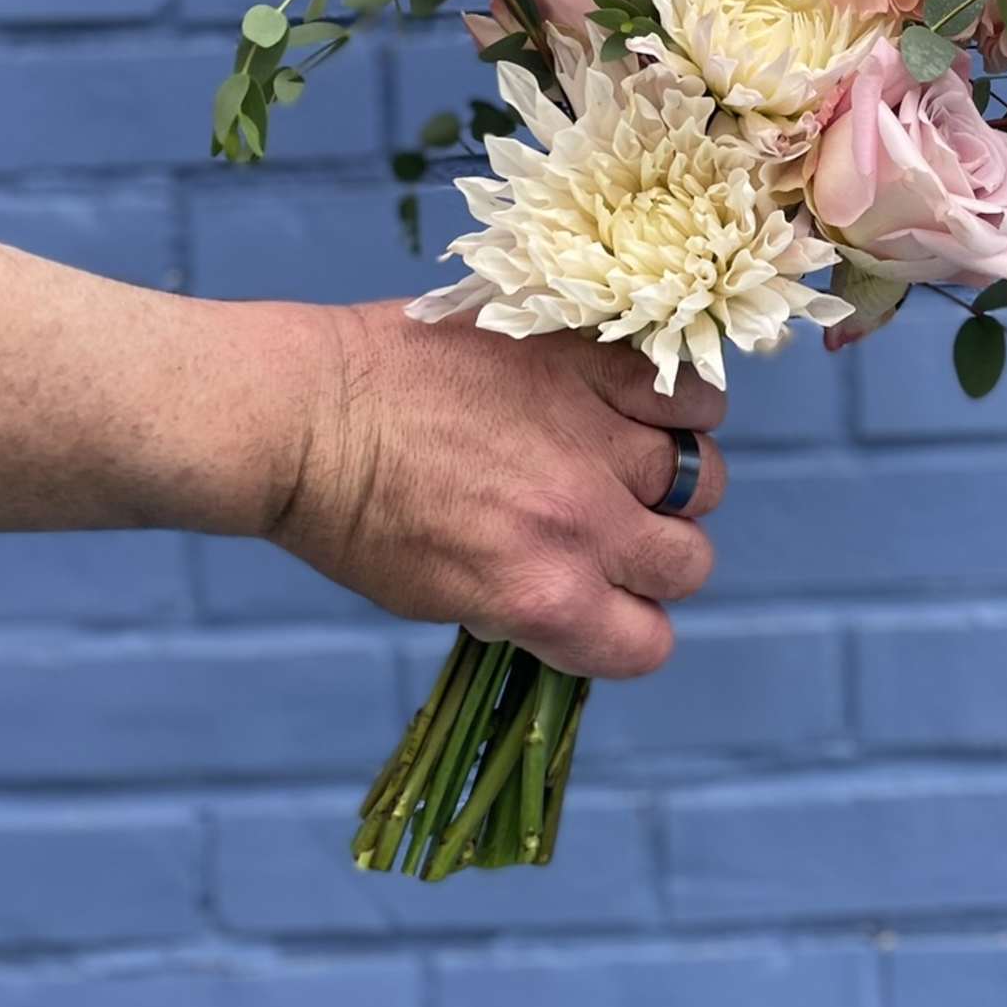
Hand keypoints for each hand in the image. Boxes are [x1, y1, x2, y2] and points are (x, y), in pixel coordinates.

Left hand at [268, 303, 726, 678]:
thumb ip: (528, 604)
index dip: (626, 629)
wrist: (303, 411)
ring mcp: (593, 436)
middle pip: (688, 563)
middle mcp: (584, 523)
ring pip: (703, 479)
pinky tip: (635, 404)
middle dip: (652, 556)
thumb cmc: (351, 514)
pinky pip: (691, 394)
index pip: (648, 645)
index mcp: (542, 597)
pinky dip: (679, 406)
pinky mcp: (589, 362)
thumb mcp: (439, 598)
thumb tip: (580, 594)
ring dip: (671, 479)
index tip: (601, 602)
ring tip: (623, 457)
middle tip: (608, 525)